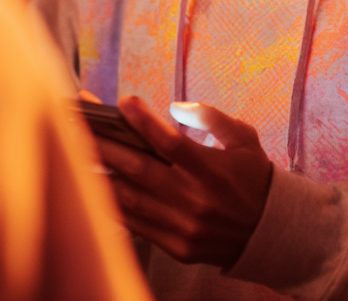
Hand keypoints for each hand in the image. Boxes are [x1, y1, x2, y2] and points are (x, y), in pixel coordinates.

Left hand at [97, 96, 272, 268]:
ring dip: (101, 173)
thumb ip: (211, 117)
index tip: (124, 101)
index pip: (170, 142)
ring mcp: (182, 226)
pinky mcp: (175, 246)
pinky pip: (135, 225)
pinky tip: (95, 187)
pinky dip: (112, 205)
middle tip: (81, 124)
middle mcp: (194, 199)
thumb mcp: (243, 138)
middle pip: (139, 169)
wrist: (269, 231)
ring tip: (78, 151)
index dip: (144, 120)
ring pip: (130, 198)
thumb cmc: (254, 177)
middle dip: (106, 143)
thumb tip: (174, 107)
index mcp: (212, 169)